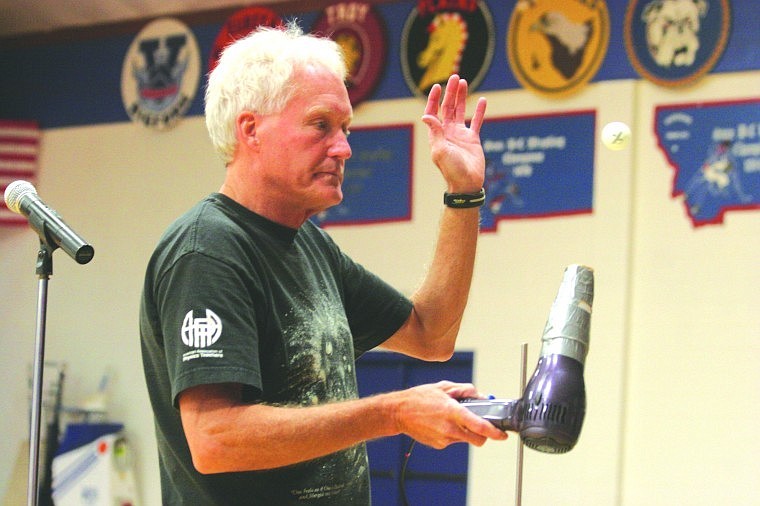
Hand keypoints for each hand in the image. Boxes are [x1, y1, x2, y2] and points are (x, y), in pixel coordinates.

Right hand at [390, 381, 507, 448]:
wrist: (398, 412)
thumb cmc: (419, 398)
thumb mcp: (444, 387)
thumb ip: (465, 390)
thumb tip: (481, 396)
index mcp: (453, 412)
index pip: (480, 426)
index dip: (495, 433)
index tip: (503, 435)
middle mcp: (450, 428)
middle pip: (478, 439)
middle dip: (483, 435)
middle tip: (480, 425)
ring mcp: (444, 439)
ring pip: (465, 439)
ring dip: (465, 431)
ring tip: (451, 418)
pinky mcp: (439, 445)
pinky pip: (453, 441)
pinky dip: (453, 433)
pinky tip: (441, 424)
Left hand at [422, 74, 486, 192]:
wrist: (467, 183)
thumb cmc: (451, 170)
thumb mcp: (440, 150)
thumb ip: (435, 132)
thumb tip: (426, 115)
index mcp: (437, 135)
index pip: (433, 112)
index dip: (434, 99)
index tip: (438, 86)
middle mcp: (447, 132)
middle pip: (447, 108)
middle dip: (450, 92)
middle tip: (455, 77)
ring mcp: (460, 135)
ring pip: (460, 111)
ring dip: (462, 97)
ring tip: (464, 82)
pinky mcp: (473, 139)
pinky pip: (477, 121)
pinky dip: (480, 111)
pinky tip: (482, 100)